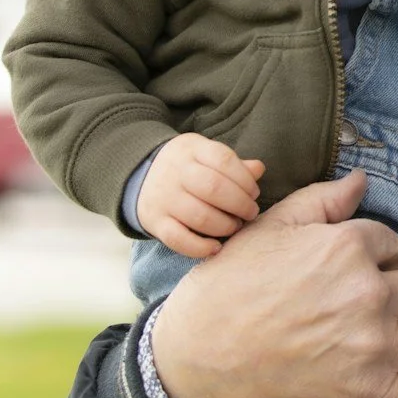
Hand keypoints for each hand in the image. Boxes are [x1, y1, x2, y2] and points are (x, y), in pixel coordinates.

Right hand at [139, 133, 264, 258]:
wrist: (139, 175)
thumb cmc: (186, 167)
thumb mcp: (206, 155)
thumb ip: (233, 164)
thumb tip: (258, 169)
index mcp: (192, 149)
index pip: (223, 160)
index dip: (245, 179)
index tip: (253, 193)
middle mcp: (175, 172)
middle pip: (213, 188)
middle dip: (240, 204)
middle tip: (250, 213)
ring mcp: (163, 197)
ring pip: (199, 216)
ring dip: (225, 226)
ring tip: (235, 226)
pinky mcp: (154, 221)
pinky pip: (178, 239)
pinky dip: (200, 247)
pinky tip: (216, 247)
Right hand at [149, 169, 397, 397]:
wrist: (195, 366)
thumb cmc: (226, 291)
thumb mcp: (269, 230)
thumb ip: (322, 202)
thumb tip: (364, 180)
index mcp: (348, 247)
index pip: (397, 247)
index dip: (396, 258)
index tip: (391, 269)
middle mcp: (371, 294)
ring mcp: (376, 347)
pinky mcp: (371, 393)